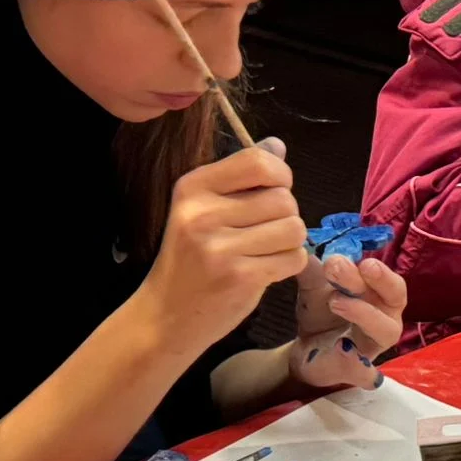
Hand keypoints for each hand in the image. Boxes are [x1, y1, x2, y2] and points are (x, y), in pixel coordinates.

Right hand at [136, 139, 308, 354]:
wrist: (166, 315)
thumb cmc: (191, 259)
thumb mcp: (205, 209)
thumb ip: (242, 177)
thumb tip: (277, 146)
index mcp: (193, 188)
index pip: (258, 162)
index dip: (280, 175)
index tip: (273, 191)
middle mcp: (203, 213)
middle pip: (284, 198)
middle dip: (286, 215)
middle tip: (264, 232)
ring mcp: (219, 247)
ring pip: (294, 228)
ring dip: (289, 242)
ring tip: (264, 251)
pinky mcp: (239, 276)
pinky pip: (294, 258)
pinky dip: (288, 264)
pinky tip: (265, 269)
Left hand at [289, 252, 407, 390]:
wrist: (304, 350)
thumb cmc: (321, 313)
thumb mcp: (316, 287)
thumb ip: (313, 268)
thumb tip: (303, 243)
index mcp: (380, 296)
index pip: (390, 281)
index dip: (376, 269)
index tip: (343, 258)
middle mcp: (386, 319)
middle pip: (396, 298)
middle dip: (379, 281)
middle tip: (356, 267)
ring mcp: (375, 346)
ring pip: (386, 329)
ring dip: (363, 312)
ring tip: (335, 301)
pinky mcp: (358, 372)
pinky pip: (365, 371)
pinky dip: (358, 364)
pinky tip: (342, 349)